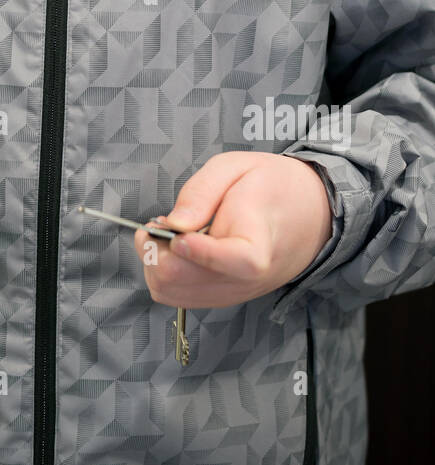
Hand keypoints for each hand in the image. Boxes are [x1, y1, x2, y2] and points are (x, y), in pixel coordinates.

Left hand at [133, 152, 333, 309]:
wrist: (309, 212)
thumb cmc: (272, 185)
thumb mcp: (235, 167)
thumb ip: (201, 192)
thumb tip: (174, 223)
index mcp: (258, 246)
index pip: (233, 262)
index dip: (198, 250)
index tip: (176, 231)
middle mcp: (246, 280)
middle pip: (184, 282)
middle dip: (157, 250)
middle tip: (158, 222)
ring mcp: (233, 292)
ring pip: (171, 293)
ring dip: (155, 262)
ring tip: (166, 233)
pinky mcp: (222, 296)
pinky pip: (178, 296)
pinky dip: (164, 273)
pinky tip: (173, 248)